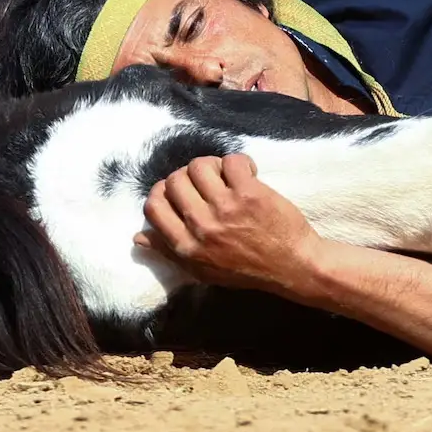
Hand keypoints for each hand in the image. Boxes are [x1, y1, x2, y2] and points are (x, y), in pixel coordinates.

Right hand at [136, 154, 323, 292]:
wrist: (292, 267)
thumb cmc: (246, 271)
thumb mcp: (202, 270)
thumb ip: (170, 252)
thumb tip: (138, 236)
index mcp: (186, 246)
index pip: (154, 206)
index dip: (161, 191)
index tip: (178, 191)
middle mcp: (202, 226)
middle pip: (174, 181)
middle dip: (187, 176)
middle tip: (206, 183)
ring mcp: (225, 208)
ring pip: (199, 166)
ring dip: (211, 166)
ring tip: (225, 177)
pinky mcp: (250, 193)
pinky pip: (231, 160)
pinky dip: (238, 162)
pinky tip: (247, 174)